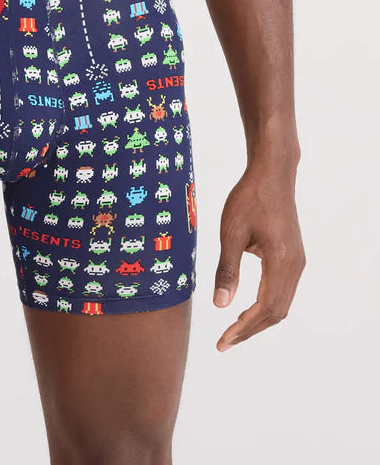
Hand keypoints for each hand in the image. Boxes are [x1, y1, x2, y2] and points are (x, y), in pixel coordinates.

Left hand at [213, 162, 304, 350]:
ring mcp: (297, 261)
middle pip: (276, 312)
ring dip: (259, 320)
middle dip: (250, 330)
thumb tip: (220, 306)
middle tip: (224, 342)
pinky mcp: (294, 256)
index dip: (244, 329)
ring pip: (282, 303)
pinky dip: (267, 305)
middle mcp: (294, 266)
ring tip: (233, 330)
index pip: (264, 308)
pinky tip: (247, 307)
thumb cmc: (249, 198)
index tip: (223, 341)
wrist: (272, 173)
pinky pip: (283, 290)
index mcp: (280, 261)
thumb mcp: (231, 232)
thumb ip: (227, 269)